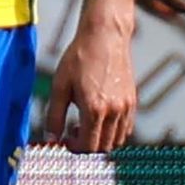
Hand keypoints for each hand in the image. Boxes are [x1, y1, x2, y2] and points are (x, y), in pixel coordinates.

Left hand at [40, 0, 138, 152]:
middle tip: (72, 130)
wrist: (104, 36)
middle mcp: (115, 111)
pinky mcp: (133, 100)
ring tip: (84, 122)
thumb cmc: (80, 58)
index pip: (88, 145)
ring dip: (101, 139)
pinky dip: (113, 130)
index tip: (65, 139)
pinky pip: (126, 127)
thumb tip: (51, 137)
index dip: (74, 148)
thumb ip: (54, 115)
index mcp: (95, 108)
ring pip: (117, 139)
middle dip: (86, 145)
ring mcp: (127, 107)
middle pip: (103, 146)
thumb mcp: (59, 86)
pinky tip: (99, 117)